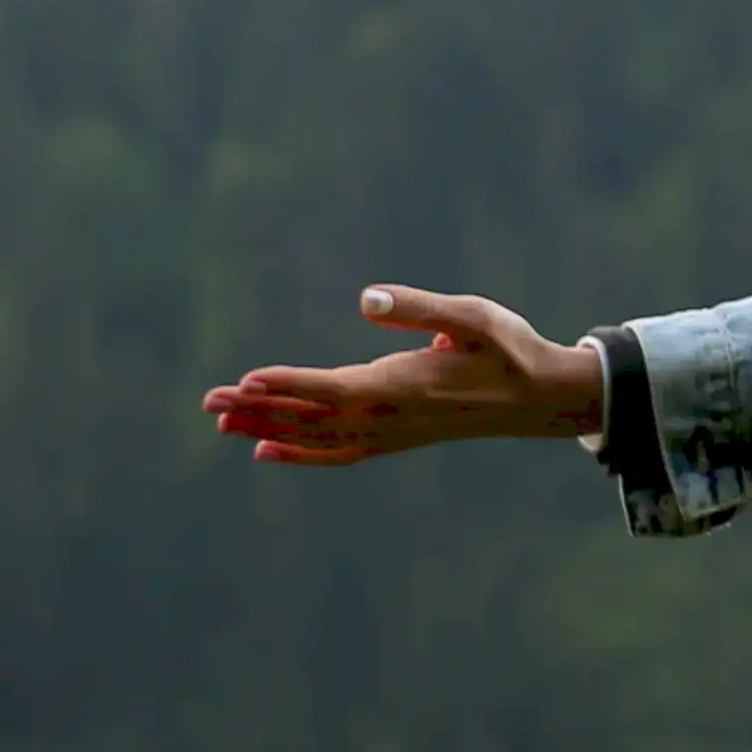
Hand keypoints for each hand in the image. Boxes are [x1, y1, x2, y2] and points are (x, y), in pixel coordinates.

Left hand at [202, 288, 604, 466]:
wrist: (541, 399)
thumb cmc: (509, 349)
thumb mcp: (473, 316)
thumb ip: (420, 307)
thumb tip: (367, 299)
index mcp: (406, 386)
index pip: (334, 388)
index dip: (289, 384)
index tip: (247, 379)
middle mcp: (391, 418)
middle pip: (313, 417)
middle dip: (261, 409)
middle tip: (210, 402)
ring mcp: (391, 434)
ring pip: (318, 437)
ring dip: (269, 429)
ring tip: (222, 422)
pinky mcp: (394, 439)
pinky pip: (336, 453)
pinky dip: (299, 453)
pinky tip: (266, 451)